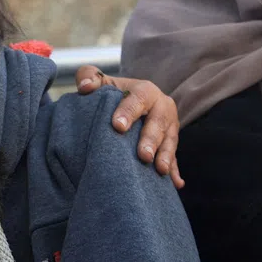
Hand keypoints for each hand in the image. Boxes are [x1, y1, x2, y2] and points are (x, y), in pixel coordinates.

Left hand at [75, 67, 183, 188]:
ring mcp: (170, 127)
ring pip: (170, 141)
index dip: (129, 111)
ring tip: (159, 170)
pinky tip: (176, 184)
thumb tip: (84, 88)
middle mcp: (162, 107)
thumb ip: (89, 77)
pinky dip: (175, 171)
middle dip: (151, 139)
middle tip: (143, 155)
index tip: (117, 126)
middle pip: (159, 122)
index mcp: (145, 91)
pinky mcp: (171, 144)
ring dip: (166, 156)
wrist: (130, 103)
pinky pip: (175, 158)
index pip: (138, 99)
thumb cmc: (113, 93)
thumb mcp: (101, 82)